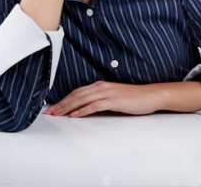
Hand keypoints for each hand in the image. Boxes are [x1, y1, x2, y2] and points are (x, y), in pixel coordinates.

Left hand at [43, 80, 164, 116]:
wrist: (151, 96)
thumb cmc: (134, 98)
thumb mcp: (114, 97)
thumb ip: (101, 100)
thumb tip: (86, 109)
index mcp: (101, 85)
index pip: (77, 92)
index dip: (64, 99)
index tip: (54, 107)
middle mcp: (102, 87)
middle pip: (76, 95)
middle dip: (61, 104)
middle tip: (49, 112)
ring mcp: (107, 93)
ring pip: (82, 99)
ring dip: (68, 107)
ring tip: (57, 114)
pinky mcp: (113, 101)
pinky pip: (94, 105)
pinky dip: (83, 110)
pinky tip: (75, 115)